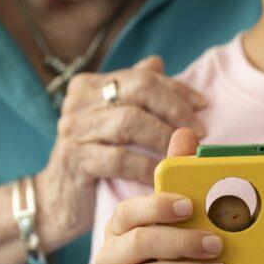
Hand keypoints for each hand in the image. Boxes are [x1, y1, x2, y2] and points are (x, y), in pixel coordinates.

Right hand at [34, 56, 208, 251]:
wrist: (60, 201)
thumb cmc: (95, 160)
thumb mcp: (114, 124)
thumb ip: (132, 93)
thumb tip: (157, 63)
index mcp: (89, 86)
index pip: (142, 77)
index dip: (176, 90)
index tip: (203, 105)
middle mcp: (78, 102)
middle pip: (137, 91)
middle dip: (175, 109)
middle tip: (199, 131)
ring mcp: (73, 129)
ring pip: (129, 122)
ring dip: (165, 137)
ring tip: (185, 152)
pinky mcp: (74, 159)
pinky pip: (119, 159)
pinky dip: (147, 166)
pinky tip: (163, 175)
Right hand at [94, 128, 225, 263]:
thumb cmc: (170, 263)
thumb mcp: (175, 224)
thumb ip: (178, 180)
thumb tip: (185, 133)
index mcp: (121, 227)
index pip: (130, 211)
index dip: (159, 206)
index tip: (190, 207)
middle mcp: (110, 256)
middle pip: (140, 243)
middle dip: (183, 242)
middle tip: (217, 245)